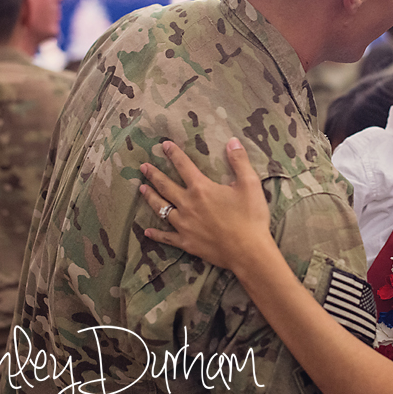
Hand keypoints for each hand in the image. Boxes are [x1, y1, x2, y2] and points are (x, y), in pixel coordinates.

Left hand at [140, 138, 271, 270]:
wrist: (248, 252)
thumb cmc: (250, 217)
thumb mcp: (250, 184)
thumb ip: (240, 161)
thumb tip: (232, 141)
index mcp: (202, 189)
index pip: (184, 166)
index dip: (174, 154)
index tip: (164, 145)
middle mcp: (188, 205)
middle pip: (166, 186)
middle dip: (154, 174)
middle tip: (143, 167)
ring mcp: (184, 225)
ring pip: (161, 208)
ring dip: (150, 197)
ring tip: (142, 189)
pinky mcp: (186, 242)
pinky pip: (167, 237)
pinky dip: (156, 234)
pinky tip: (147, 231)